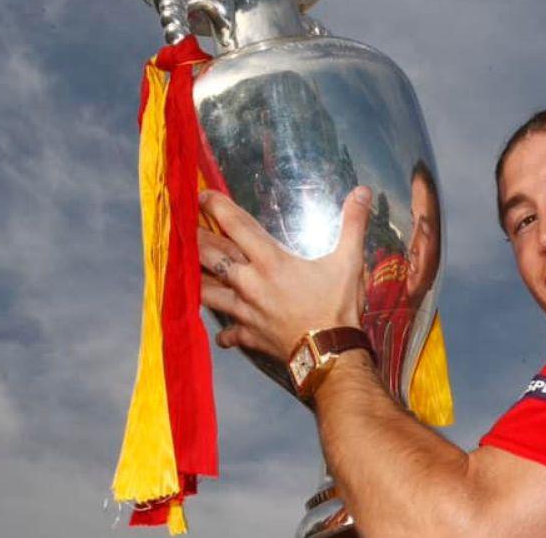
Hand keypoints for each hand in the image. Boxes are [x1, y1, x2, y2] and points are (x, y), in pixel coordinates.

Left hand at [197, 186, 371, 360]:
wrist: (329, 353)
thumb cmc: (337, 305)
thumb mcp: (350, 260)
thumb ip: (353, 224)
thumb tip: (363, 191)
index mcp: (270, 260)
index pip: (236, 225)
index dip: (217, 207)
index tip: (202, 196)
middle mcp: (249, 282)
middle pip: (211, 256)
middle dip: (195, 239)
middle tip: (182, 227)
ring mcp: (245, 310)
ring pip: (208, 292)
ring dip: (196, 280)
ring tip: (184, 271)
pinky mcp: (248, 334)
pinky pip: (228, 332)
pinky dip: (225, 331)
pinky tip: (223, 332)